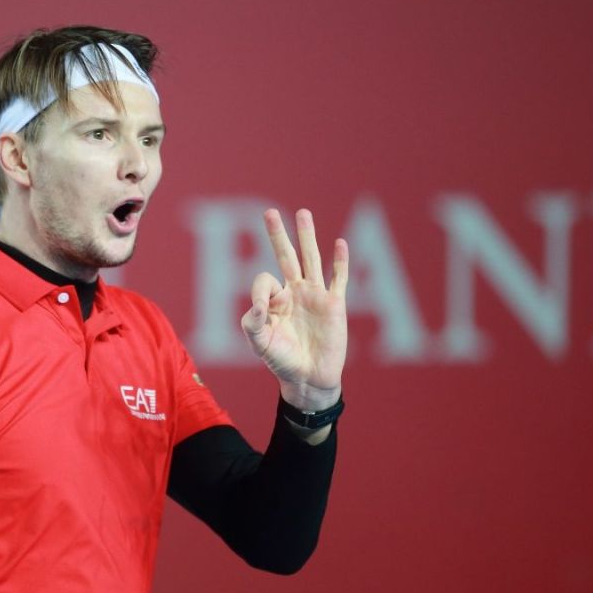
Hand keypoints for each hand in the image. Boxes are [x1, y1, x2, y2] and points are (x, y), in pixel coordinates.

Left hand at [240, 208, 348, 411]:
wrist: (308, 379)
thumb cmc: (281, 362)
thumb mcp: (259, 343)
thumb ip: (252, 323)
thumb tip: (257, 304)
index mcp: (275, 301)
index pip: (265, 279)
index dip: (261, 290)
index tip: (262, 310)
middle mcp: (295, 293)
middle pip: (286, 256)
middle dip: (278, 235)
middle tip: (269, 213)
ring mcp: (315, 296)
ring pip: (311, 259)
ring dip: (307, 237)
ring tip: (303, 213)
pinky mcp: (334, 305)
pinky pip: (339, 279)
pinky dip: (340, 262)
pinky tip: (340, 243)